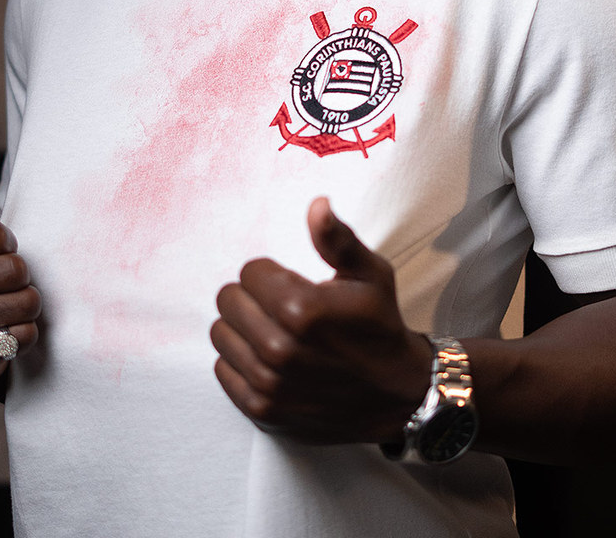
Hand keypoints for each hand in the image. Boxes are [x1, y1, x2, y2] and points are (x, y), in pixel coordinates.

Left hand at [210, 197, 431, 443]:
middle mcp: (280, 350)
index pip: (248, 272)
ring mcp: (268, 385)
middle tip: (280, 306)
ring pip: (220, 334)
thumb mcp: (369, 274)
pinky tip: (269, 358)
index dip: (270, 274)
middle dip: (252, 297)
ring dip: (243, 328)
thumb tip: (317, 204)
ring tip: (274, 330)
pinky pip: (222, 370)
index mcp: (302, 310)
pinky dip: (240, 360)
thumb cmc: (379, 326)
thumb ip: (336, 239)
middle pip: (228, 301)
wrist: (395, 394)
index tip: (293, 285)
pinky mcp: (261, 411)